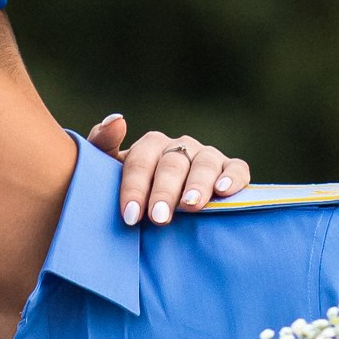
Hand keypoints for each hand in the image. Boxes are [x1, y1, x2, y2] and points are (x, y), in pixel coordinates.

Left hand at [87, 115, 251, 227]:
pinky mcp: (232, 170)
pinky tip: (223, 192)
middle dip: (165, 191)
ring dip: (198, 184)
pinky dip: (233, 178)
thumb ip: (101, 146)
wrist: (160, 215)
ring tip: (191, 206)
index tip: (130, 216)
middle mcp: (180, 147)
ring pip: (205, 164)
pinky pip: (238, 169)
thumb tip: (117, 119)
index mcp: (151, 146)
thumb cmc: (134, 196)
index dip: (135, 187)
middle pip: (172, 163)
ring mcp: (207, 157)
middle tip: (159, 218)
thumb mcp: (107, 174)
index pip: (141, 160)